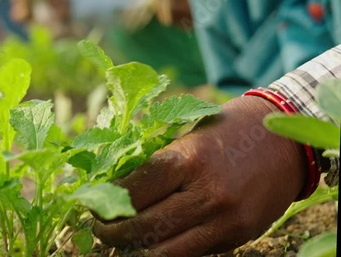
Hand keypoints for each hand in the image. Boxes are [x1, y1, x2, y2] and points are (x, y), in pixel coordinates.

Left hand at [94, 96, 306, 255]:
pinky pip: (192, 253)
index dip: (106, 202)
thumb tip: (115, 188)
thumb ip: (158, 163)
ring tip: (121, 242)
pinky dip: (167, 251)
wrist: (283, 140)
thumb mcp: (189, 134)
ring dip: (136, 249)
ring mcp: (224, 220)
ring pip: (165, 251)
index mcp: (189, 159)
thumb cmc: (228, 130)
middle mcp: (207, 194)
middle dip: (113, 233)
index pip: (133, 191)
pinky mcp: (237, 236)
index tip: (91, 206)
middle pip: (144, 226)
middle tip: (99, 229)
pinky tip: (153, 243)